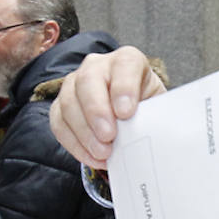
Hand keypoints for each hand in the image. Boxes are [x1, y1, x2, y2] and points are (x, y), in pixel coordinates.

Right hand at [49, 46, 166, 166]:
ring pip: (69, 102)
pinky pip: (59, 123)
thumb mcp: (158, 107)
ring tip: (103, 153)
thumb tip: (155, 134)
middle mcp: (98, 66)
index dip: (123, 88)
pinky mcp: (62, 106)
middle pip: (88, 81)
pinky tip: (92, 157)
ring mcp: (75, 84)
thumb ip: (154, 115)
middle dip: (96, 111)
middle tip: (108, 136)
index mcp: (128, 61)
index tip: (126, 113)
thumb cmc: (147, 108)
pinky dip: (75, 143)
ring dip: (84, 132)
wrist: (134, 115)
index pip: (124, 65)